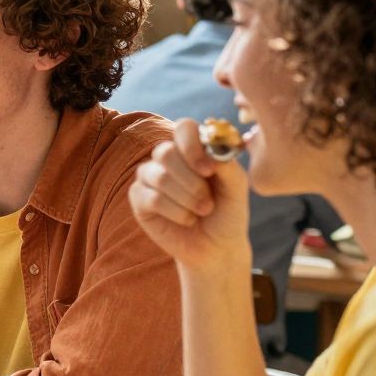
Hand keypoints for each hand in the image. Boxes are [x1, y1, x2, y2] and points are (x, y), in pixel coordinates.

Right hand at [128, 118, 252, 273]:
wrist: (216, 247)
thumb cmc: (228, 213)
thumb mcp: (237, 189)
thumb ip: (228, 166)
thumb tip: (211, 151)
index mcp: (193, 148)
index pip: (184, 128)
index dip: (192, 147)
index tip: (209, 170)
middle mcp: (168, 158)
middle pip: (166, 152)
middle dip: (191, 181)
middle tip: (209, 202)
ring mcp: (150, 177)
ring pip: (159, 177)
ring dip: (186, 199)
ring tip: (202, 212)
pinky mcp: (139, 198)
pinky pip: (152, 198)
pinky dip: (175, 212)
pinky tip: (187, 220)